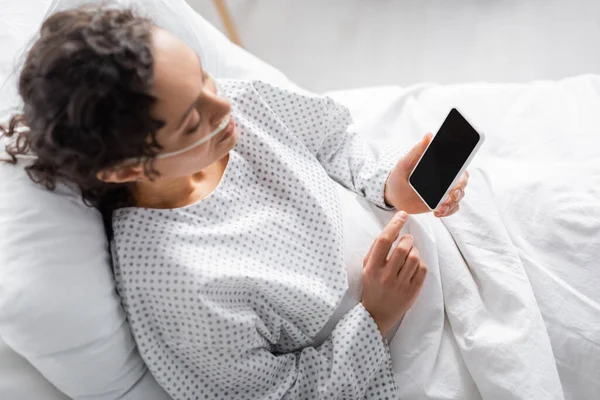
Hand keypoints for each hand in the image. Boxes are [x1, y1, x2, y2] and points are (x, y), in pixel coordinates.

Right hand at [361, 211, 426, 336]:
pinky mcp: (413, 291)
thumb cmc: (372, 285)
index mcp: (372, 268)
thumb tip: (392, 228)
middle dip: (407, 239)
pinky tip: (413, 265)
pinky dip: (420, 262)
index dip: (394, 225)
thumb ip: (377, 249)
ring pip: (414, 257)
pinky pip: (422, 269)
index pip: (383, 241)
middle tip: (407, 239)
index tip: (402, 215)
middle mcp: (386, 276)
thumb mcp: (367, 267)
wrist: (377, 313)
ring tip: (410, 253)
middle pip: (403, 248)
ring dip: (414, 250)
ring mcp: (400, 285)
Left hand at [384, 133, 469, 216]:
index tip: (459, 178)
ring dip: (452, 204)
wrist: (393, 194)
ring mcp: (444, 192)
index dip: (463, 171)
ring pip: (458, 197)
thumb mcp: (405, 163)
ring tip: (440, 208)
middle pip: (462, 183)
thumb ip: (416, 151)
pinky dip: (448, 211)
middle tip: (451, 196)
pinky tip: (437, 213)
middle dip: (459, 191)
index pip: (459, 166)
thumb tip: (429, 135)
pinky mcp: (441, 204)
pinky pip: (452, 209)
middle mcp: (446, 178)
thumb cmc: (399, 175)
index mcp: (440, 166)